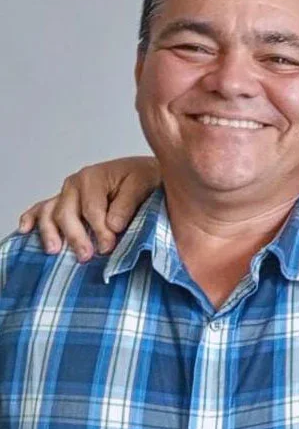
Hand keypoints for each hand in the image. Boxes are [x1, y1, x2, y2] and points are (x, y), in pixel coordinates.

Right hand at [17, 156, 160, 261]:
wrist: (144, 172)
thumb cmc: (143, 178)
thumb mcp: (142, 186)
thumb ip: (126, 205)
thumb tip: (112, 226)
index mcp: (93, 177)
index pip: (91, 209)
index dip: (99, 231)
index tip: (108, 247)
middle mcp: (75, 184)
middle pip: (67, 213)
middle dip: (75, 236)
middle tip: (85, 256)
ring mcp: (66, 193)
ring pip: (50, 213)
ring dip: (50, 233)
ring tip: (55, 250)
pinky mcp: (64, 201)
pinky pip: (42, 209)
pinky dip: (32, 218)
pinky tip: (25, 230)